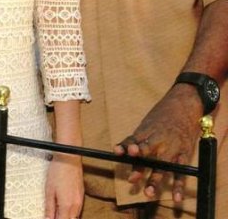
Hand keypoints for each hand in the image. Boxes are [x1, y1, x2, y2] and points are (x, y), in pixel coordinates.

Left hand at [45, 154, 83, 218]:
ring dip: (67, 217)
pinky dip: (71, 212)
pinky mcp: (81, 194)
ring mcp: (80, 200)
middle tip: (53, 215)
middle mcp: (76, 205)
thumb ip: (49, 208)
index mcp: (67, 206)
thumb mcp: (49, 190)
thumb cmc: (58, 170)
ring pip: (75, 216)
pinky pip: (78, 209)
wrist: (69, 157)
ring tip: (58, 212)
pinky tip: (64, 207)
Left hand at [114, 84, 202, 201]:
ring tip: (149, 193)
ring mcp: (172, 148)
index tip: (117, 151)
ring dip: (156, 180)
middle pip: (147, 154)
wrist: (185, 104)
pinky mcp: (184, 153)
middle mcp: (159, 140)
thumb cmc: (163, 114)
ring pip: (163, 166)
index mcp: (147, 130)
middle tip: (132, 179)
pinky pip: (181, 172)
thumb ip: (137, 138)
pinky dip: (178, 185)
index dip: (125, 146)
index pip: (134, 140)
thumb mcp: (147, 122)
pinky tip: (175, 198)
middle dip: (139, 166)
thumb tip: (123, 151)